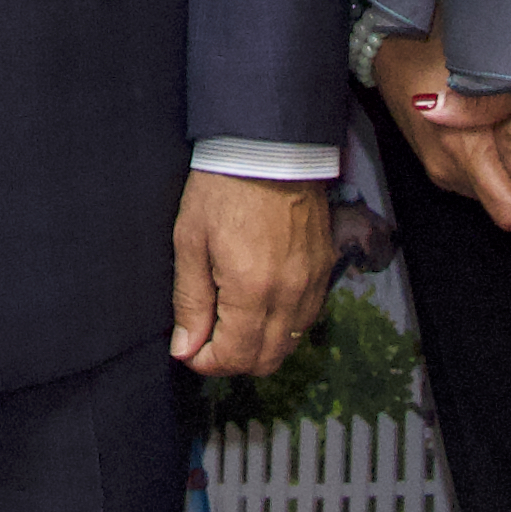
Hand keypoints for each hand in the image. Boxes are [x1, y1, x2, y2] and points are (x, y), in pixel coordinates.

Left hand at [171, 173, 331, 375]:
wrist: (269, 148)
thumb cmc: (222, 190)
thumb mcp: (190, 242)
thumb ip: (190, 301)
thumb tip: (185, 348)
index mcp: (252, 290)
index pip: (234, 357)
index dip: (207, 363)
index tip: (189, 349)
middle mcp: (289, 295)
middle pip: (266, 361)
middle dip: (232, 360)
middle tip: (207, 340)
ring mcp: (313, 284)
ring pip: (289, 344)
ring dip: (259, 346)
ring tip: (231, 322)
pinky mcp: (325, 269)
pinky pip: (307, 319)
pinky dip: (282, 326)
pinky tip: (260, 305)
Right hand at [369, 30, 510, 219]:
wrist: (389, 38)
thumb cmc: (441, 43)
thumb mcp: (489, 66)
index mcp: (464, 148)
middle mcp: (449, 167)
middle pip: (503, 211)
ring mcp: (439, 168)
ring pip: (489, 199)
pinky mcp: (435, 163)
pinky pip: (475, 184)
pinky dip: (499, 176)